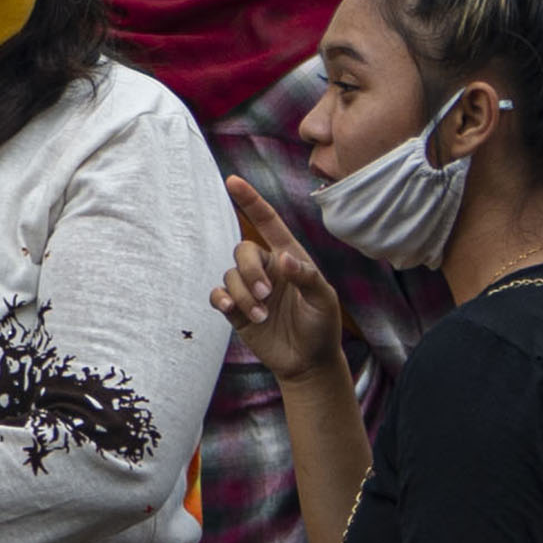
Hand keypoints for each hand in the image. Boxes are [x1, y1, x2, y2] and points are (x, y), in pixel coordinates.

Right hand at [209, 175, 344, 381]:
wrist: (307, 362)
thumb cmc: (322, 327)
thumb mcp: (324, 301)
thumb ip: (306, 277)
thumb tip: (282, 259)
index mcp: (289, 258)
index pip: (268, 223)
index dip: (251, 201)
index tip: (232, 181)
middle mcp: (267, 268)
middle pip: (243, 250)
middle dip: (250, 271)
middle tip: (266, 295)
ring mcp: (250, 288)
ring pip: (230, 275)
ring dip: (244, 295)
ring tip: (262, 316)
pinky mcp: (235, 309)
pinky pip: (217, 294)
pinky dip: (223, 299)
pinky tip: (233, 311)